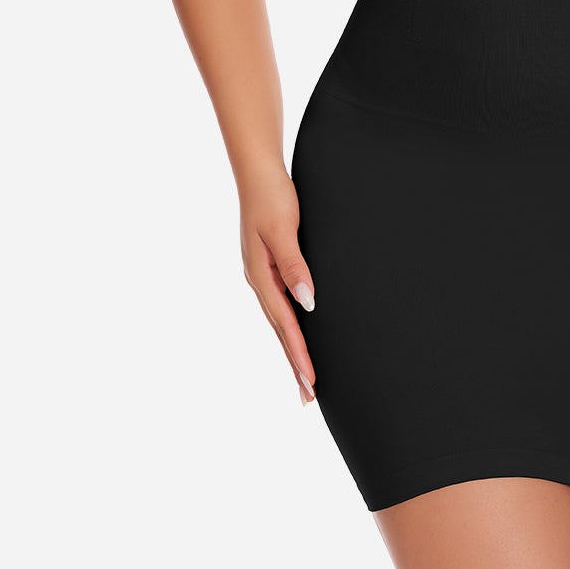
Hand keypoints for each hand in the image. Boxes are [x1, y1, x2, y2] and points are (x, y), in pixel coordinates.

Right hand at [240, 171, 319, 407]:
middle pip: (280, 330)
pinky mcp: (269, 266)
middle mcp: (260, 280)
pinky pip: (281, 304)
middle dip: (295, 363)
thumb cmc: (272, 197)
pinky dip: (289, 326)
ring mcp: (263, 275)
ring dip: (292, 348)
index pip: (285, 324)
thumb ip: (295, 266)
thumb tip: (308, 302)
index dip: (299, 353)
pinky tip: (297, 333)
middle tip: (308, 397)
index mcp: (261, 276)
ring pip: (280, 320)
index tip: (311, 381)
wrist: (258, 172)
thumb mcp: (283, 230)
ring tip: (304, 377)